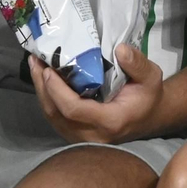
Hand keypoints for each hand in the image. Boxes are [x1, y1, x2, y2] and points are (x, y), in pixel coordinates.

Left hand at [29, 44, 164, 143]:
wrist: (149, 116)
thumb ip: (137, 63)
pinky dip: (47, 98)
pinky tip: (44, 80)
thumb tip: (120, 49)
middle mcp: (93, 135)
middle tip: (36, 61)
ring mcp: (83, 137)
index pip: (74, 110)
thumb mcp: (151, 76)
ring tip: (35, 66)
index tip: (49, 69)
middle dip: (43, 87)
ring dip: (41, 92)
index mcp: (110, 121)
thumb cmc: (148, 96)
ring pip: (53, 118)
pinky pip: (56, 118)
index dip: (57, 91)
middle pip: (57, 114)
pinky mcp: (77, 134)